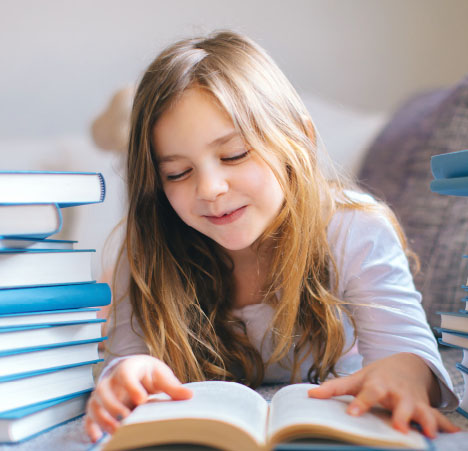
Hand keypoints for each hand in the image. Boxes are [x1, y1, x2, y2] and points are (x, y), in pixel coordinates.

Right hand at [85, 355, 192, 441]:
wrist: (133, 370)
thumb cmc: (148, 373)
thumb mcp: (161, 375)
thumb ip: (172, 386)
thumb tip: (189, 396)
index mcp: (128, 367)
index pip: (125, 374)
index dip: (132, 386)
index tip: (142, 400)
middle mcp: (110, 379)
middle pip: (104, 390)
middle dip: (114, 405)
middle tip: (128, 419)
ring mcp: (101, 394)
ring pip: (94, 404)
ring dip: (103, 419)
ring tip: (118, 432)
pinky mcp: (97, 406)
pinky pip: (88, 417)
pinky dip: (90, 427)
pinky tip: (97, 438)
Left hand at [307, 352, 459, 437]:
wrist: (407, 364)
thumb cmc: (377, 375)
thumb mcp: (356, 378)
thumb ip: (334, 387)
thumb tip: (309, 395)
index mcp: (378, 384)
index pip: (368, 393)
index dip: (361, 403)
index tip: (353, 414)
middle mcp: (397, 393)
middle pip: (400, 403)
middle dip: (401, 414)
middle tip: (398, 427)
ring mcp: (414, 401)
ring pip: (423, 411)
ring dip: (427, 421)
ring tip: (429, 434)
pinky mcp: (426, 408)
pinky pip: (438, 417)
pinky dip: (447, 425)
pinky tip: (455, 434)